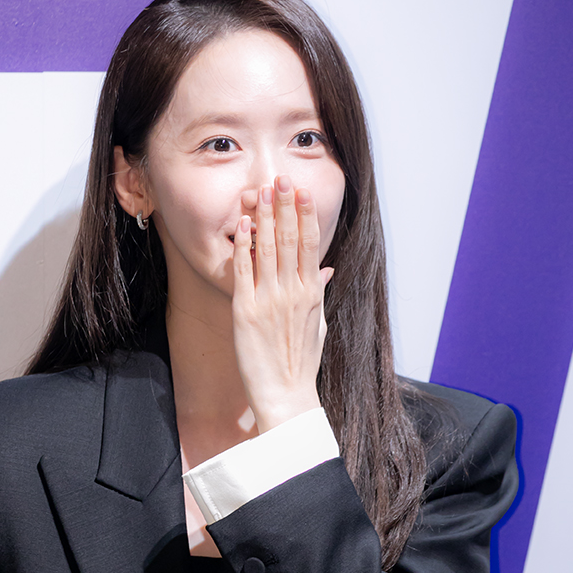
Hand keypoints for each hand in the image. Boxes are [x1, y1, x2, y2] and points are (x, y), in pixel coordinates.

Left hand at [231, 176, 333, 433]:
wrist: (286, 394)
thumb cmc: (301, 364)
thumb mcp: (318, 324)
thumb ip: (318, 293)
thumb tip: (326, 269)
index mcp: (311, 293)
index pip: (311, 245)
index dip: (306, 215)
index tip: (302, 191)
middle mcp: (293, 292)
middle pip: (291, 239)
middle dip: (286, 206)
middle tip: (281, 178)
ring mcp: (269, 300)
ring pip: (269, 249)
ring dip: (266, 217)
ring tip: (262, 190)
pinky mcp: (246, 311)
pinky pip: (245, 271)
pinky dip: (246, 246)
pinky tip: (246, 225)